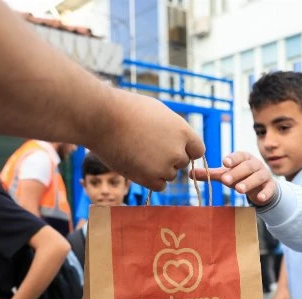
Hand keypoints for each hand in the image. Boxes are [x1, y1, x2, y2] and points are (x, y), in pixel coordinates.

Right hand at [89, 91, 205, 191]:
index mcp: (183, 131)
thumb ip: (173, 129)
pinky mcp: (149, 179)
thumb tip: (180, 141)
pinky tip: (136, 165)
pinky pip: (159, 186)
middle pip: (182, 163)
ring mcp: (164, 166)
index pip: (198, 150)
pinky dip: (150, 180)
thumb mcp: (159, 113)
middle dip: (170, 159)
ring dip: (158, 170)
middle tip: (147, 148)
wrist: (103, 118)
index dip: (185, 150)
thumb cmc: (126, 110)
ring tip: (137, 153)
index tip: (171, 147)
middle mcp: (178, 151)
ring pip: (170, 175)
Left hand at [191, 151, 277, 205]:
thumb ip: (211, 174)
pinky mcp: (271, 186)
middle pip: (248, 166)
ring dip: (248, 183)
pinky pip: (270, 189)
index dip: (232, 158)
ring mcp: (265, 175)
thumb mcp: (226, 175)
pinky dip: (265, 193)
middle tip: (226, 180)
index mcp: (245, 158)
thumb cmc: (241, 177)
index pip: (239, 156)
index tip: (224, 162)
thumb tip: (190, 173)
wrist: (262, 186)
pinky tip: (259, 198)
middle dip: (237, 173)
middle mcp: (256, 164)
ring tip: (239, 190)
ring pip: (258, 177)